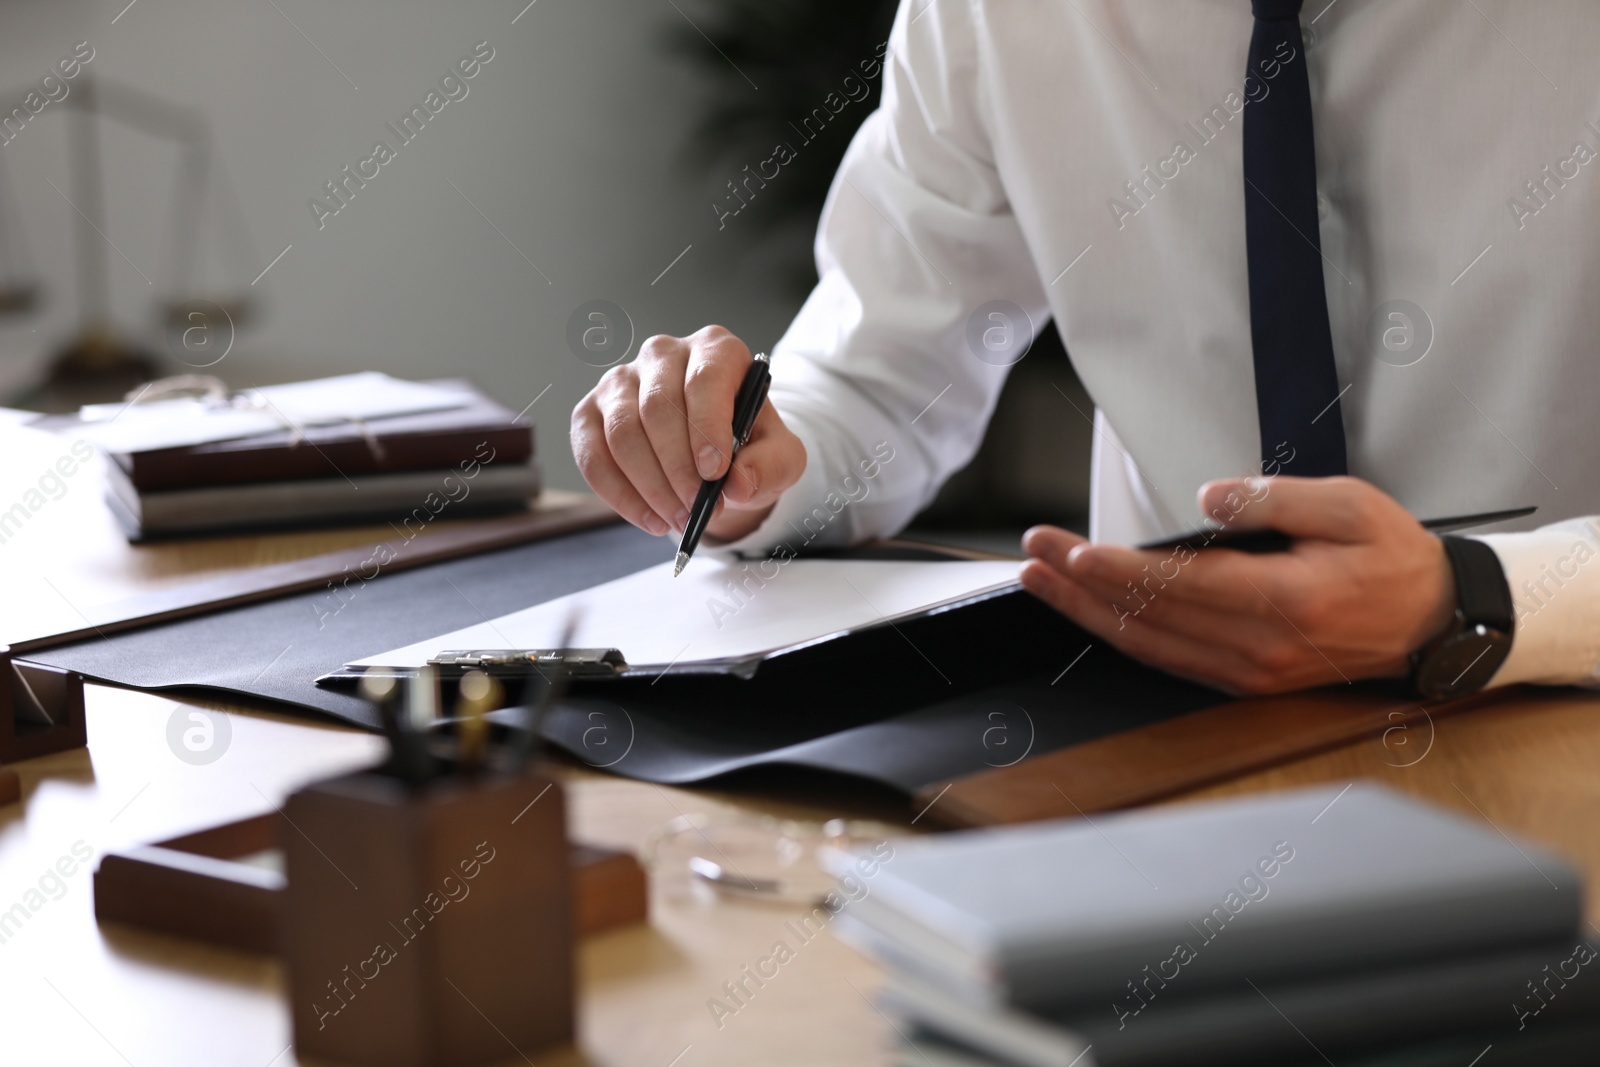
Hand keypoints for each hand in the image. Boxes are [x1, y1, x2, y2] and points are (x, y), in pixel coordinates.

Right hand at [570, 325, 805, 541]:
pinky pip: (592, 454)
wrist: (716, 460)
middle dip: (677, 468)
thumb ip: (771, 465)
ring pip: (622, 431)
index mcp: (715, 349)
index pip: (704, 379)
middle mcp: (663, 354)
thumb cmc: (747, 447)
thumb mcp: (781, 457)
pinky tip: (650, 518)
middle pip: (658, 407)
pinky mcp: (591, 412)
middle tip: (697, 509)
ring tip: (678, 518)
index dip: (706, 427)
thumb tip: (739, 482)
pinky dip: (619, 494)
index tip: (714, 472)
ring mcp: (621, 380)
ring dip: (650, 485)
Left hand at [1018, 476, 1456, 694]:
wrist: (1432, 624)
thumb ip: (1273, 500)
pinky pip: (1169, 661)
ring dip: (1088, 614)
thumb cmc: (1392, 559)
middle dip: (1082, 586)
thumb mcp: (1349, 506)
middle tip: (1036, 553)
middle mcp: (1260, 647)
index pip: (1181, 586)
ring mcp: (1249, 671)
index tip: (1072, 551)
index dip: (1119, 571)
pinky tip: (1089, 612)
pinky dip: (1122, 636)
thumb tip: (1210, 496)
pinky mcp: (1244, 680)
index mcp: (1286, 601)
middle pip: (1149, 620)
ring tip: (1042, 580)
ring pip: (1149, 646)